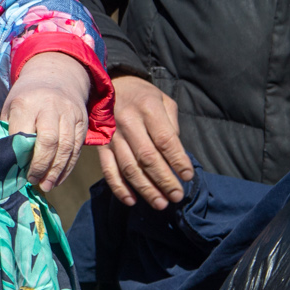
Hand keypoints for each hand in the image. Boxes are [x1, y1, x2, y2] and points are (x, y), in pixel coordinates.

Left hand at [0, 52, 92, 188]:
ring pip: (66, 147)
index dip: (20, 156)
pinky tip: (58, 177)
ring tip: (47, 186)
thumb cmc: (27, 99)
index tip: (16, 172)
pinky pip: (77, 148)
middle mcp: (50, 106)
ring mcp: (69, 113)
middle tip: (33, 181)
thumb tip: (5, 163)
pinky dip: (68, 166)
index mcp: (26, 103)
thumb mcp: (11, 108)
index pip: (23, 134)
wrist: (56, 76)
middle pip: (49, 141)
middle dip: (41, 166)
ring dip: (56, 171)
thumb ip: (8, 131)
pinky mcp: (82, 120)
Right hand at [100, 75, 193, 209]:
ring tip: (160, 203)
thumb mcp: (163, 100)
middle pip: (148, 157)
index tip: (188, 177)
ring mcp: (112, 135)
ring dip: (145, 189)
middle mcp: (128, 122)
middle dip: (164, 180)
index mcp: (147, 108)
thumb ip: (172, 125)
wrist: (110, 85)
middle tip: (177, 196)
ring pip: (129, 167)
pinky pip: (108, 170)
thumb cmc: (142, 95)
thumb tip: (177, 155)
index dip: (178, 161)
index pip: (165, 140)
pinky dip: (119, 188)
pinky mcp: (101, 146)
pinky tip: (132, 200)